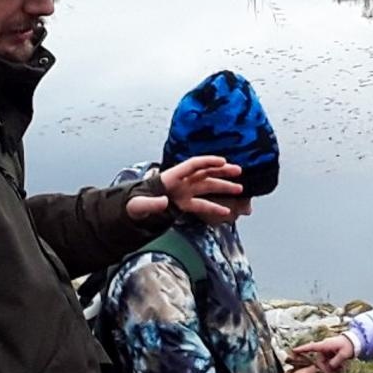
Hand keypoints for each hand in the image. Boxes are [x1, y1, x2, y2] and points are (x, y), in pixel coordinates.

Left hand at [125, 156, 241, 223]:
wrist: (132, 211)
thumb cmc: (134, 205)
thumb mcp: (137, 205)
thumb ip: (149, 204)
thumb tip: (163, 202)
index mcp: (170, 178)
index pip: (192, 165)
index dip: (207, 161)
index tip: (222, 161)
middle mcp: (180, 182)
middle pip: (204, 173)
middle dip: (221, 171)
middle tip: (238, 171)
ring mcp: (183, 192)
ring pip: (207, 186)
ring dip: (223, 186)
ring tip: (240, 188)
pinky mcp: (184, 204)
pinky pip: (202, 204)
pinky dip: (214, 207)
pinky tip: (226, 211)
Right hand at [291, 334, 354, 372]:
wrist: (355, 341)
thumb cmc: (349, 346)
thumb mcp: (344, 354)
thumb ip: (335, 362)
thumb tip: (329, 367)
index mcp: (325, 345)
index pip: (311, 347)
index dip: (302, 349)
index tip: (293, 350)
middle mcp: (324, 347)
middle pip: (320, 360)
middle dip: (325, 368)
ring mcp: (327, 350)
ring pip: (325, 362)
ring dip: (331, 368)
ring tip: (341, 370)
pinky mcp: (330, 353)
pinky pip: (329, 361)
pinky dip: (333, 365)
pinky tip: (341, 367)